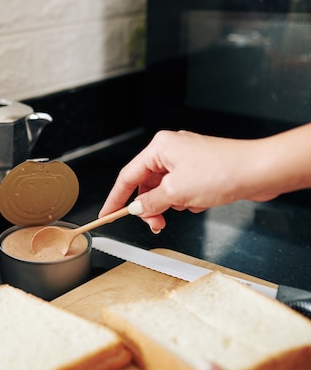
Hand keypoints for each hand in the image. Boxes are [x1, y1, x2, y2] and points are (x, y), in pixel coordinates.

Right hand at [99, 124, 310, 231]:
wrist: (261, 171)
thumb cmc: (224, 170)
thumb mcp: (176, 192)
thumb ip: (150, 202)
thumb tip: (136, 209)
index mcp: (160, 147)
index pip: (127, 176)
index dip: (116, 198)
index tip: (107, 214)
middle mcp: (172, 150)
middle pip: (147, 185)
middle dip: (150, 206)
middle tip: (155, 222)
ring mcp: (187, 161)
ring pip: (165, 190)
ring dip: (171, 204)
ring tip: (185, 207)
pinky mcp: (201, 171)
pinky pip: (182, 191)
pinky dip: (187, 201)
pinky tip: (201, 201)